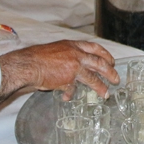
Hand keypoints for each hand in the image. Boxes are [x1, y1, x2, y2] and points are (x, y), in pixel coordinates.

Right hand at [0, 40, 119, 105]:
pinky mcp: (68, 79)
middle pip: (99, 62)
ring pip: (92, 77)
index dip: (105, 55)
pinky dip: (70, 93)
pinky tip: (68, 98)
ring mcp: (73, 66)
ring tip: (105, 94)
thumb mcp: (56, 51)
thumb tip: (73, 68)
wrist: (27, 64)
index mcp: (73, 46)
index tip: (111, 61)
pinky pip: (73, 88)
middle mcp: (75, 54)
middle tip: (116, 79)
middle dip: (109, 71)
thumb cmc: (37, 57)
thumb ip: (67, 57)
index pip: (94, 48)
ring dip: (100, 86)